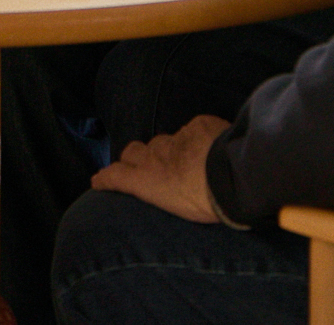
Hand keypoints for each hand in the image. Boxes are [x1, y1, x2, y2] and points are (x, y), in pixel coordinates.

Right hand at [89, 114, 230, 223]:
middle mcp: (156, 155)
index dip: (105, 177)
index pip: (115, 175)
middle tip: (142, 167)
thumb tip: (167, 190)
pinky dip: (195, 139)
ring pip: (163, 141)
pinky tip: (207, 147)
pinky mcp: (198, 125)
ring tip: (182, 161)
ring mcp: (177, 137)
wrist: (234, 175)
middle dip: (133, 158)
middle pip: (132, 151)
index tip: (99, 180)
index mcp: (147, 179)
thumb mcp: (177, 209)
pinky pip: (191, 130)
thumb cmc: (207, 203)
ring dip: (167, 150)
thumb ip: (164, 194)